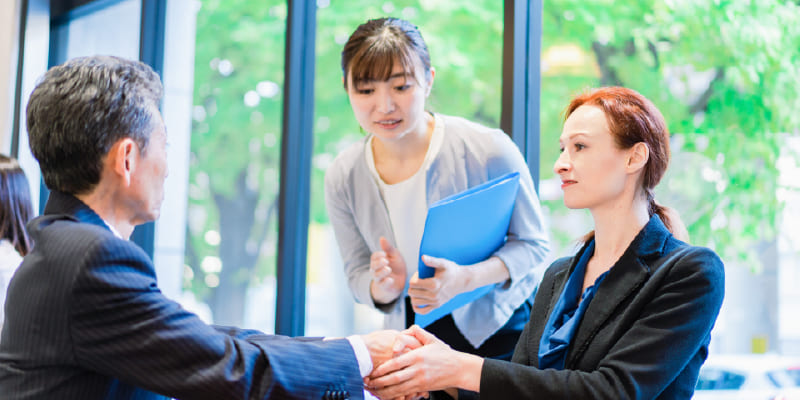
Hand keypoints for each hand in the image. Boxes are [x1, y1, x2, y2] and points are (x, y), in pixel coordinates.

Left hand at [365, 325, 482, 397]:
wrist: (459, 369)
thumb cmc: (445, 354)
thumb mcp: (432, 340)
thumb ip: (418, 332)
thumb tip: (409, 327)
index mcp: (417, 356)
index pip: (395, 363)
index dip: (382, 369)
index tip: (372, 371)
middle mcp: (417, 369)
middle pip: (394, 378)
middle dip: (379, 382)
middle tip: (368, 383)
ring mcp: (420, 380)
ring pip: (399, 388)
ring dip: (384, 391)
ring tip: (373, 391)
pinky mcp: (423, 388)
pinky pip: (406, 394)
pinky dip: (395, 396)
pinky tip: (387, 396)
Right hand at [370, 237, 406, 303]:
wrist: (402, 280)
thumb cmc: (397, 266)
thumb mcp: (395, 255)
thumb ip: (388, 248)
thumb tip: (382, 238)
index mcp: (378, 260)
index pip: (374, 257)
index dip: (378, 255)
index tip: (384, 253)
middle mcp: (376, 269)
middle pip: (373, 266)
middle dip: (379, 263)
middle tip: (386, 261)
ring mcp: (379, 278)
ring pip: (376, 275)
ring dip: (382, 272)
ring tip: (388, 269)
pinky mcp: (384, 286)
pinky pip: (382, 285)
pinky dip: (386, 282)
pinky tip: (390, 279)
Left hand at [407, 255, 467, 313]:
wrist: (463, 281)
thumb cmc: (452, 270)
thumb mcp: (443, 263)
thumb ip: (432, 261)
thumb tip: (423, 257)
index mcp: (433, 284)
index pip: (413, 284)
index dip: (413, 277)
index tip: (419, 274)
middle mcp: (433, 295)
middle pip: (412, 292)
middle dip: (412, 285)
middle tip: (419, 280)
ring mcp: (435, 302)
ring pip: (415, 302)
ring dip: (413, 295)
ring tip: (418, 288)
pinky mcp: (437, 306)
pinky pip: (422, 311)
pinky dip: (416, 307)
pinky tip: (416, 300)